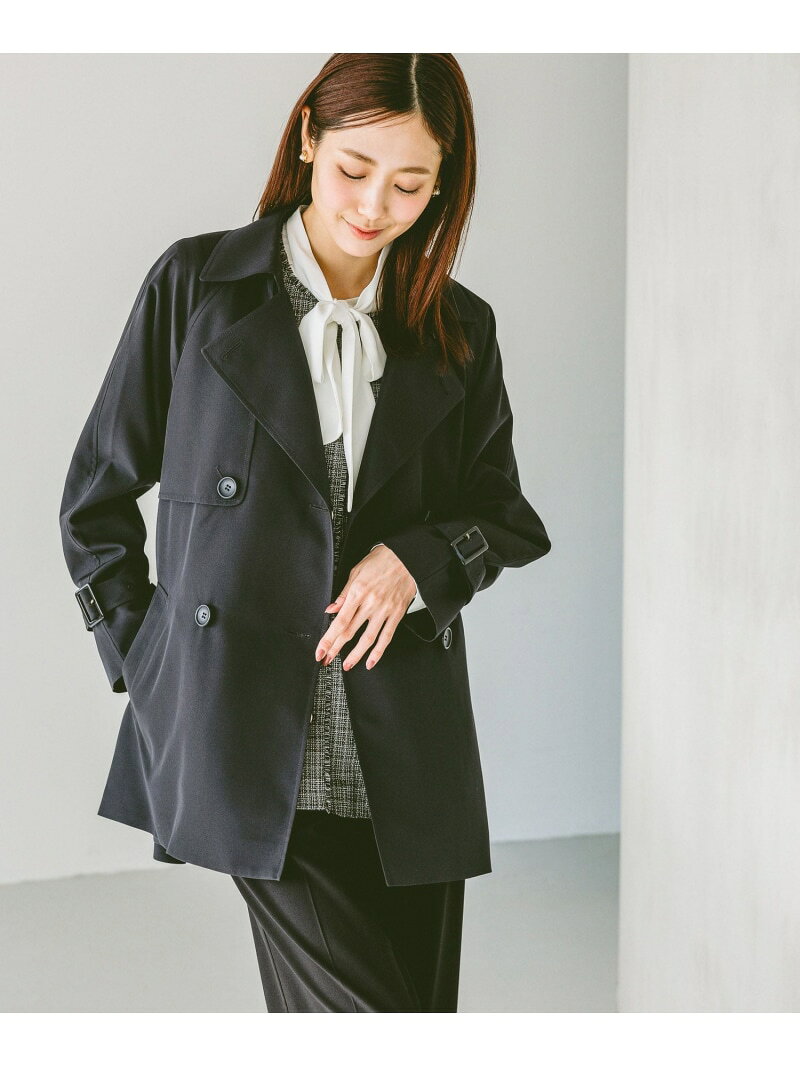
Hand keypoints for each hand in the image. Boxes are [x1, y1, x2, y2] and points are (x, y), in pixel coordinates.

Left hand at [315, 544, 416, 670]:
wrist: (408, 557)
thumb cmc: (382, 560)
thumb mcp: (357, 571)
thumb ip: (344, 593)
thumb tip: (330, 609)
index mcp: (358, 592)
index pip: (339, 621)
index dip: (328, 639)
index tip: (320, 650)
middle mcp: (371, 603)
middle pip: (350, 632)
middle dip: (336, 649)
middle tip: (327, 660)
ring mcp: (385, 610)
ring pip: (368, 639)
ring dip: (356, 655)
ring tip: (347, 665)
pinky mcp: (397, 614)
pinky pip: (387, 636)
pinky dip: (379, 651)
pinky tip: (371, 661)